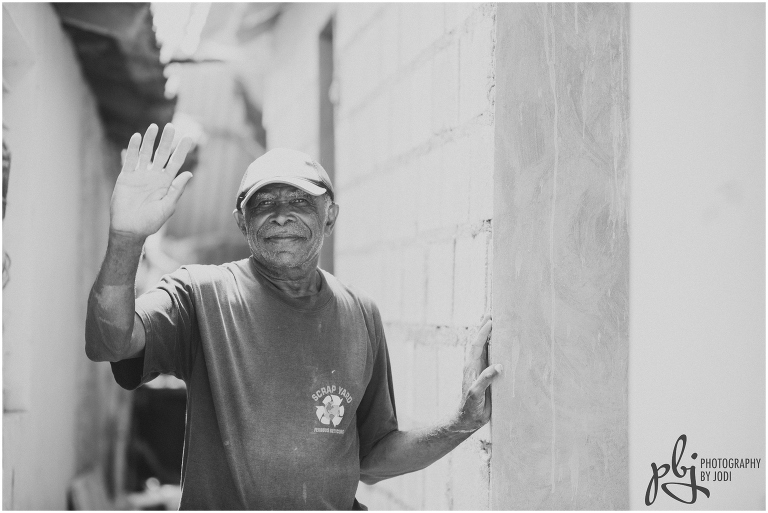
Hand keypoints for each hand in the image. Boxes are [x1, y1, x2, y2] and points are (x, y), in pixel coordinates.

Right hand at [110, 123, 192, 240]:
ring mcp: (140, 175)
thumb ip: (177, 189)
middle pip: (161, 154)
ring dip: (149, 140)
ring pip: (145, 153)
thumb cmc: (151, 221)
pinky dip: (132, 148)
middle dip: (167, 141)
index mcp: (166, 183)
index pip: (176, 162)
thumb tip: (189, 174)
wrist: (130, 229)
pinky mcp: (126, 177)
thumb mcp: (168, 206)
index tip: (189, 138)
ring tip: (154, 127)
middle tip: (171, 126)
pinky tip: (136, 137)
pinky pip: (129, 160)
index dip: (182, 151)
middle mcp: (154, 176)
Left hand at [455, 313, 502, 431]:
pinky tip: (501, 344)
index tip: (491, 320)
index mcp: (471, 367)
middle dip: (484, 327)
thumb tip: (498, 366)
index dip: (483, 332)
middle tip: (491, 313)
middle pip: (479, 341)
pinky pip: (490, 357)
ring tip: (494, 322)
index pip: (477, 345)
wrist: (467, 419)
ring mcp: (480, 369)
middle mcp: (475, 365)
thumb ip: (485, 380)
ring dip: (489, 335)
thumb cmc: (470, 407)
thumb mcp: (476, 394)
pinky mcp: (486, 376)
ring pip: (484, 348)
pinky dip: (494, 347)